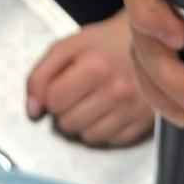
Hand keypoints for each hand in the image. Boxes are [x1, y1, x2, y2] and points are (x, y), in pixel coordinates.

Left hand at [26, 12, 154, 146]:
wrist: (150, 42)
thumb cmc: (107, 43)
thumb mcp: (68, 47)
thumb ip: (41, 75)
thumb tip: (32, 111)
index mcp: (95, 66)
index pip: (54, 101)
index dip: (51, 95)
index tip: (62, 86)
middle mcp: (117, 90)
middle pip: (68, 123)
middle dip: (66, 111)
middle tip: (79, 93)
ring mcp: (133, 108)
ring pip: (88, 137)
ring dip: (84, 124)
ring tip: (94, 102)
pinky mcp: (145, 122)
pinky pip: (111, 142)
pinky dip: (105, 131)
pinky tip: (109, 111)